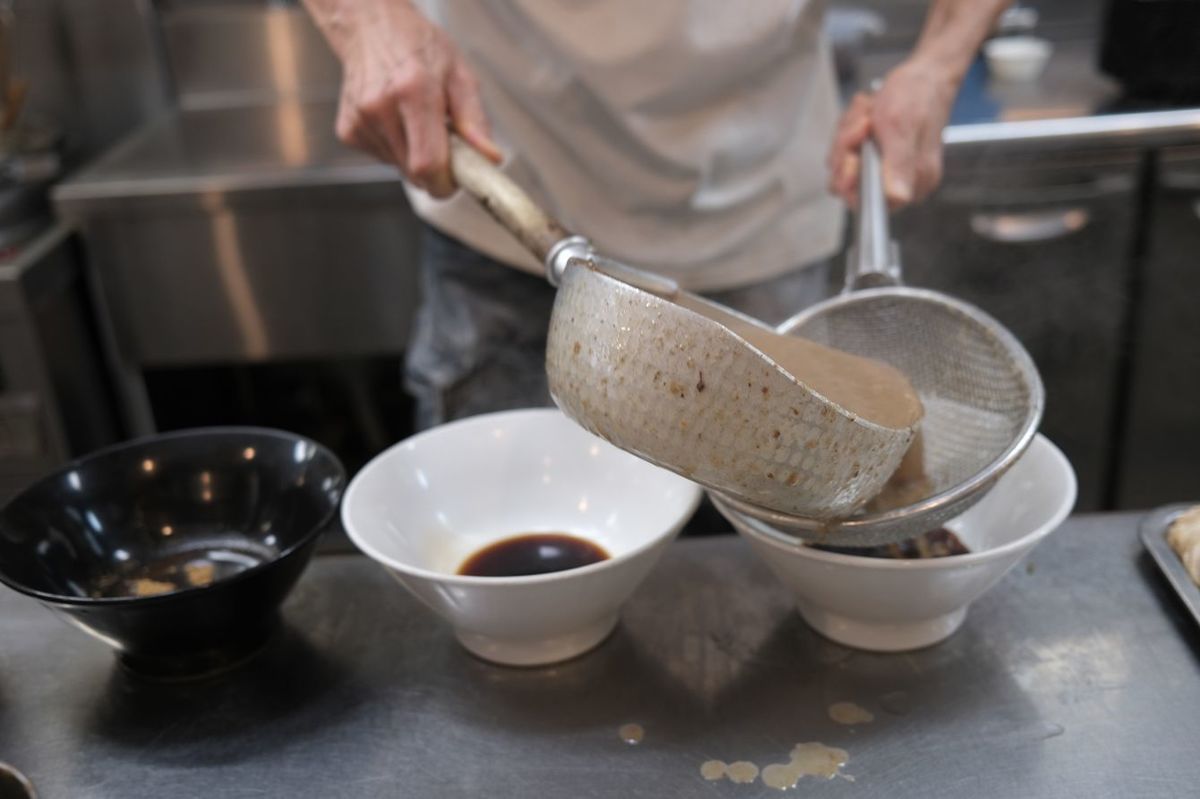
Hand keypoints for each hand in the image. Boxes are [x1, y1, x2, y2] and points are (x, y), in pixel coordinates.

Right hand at [331, 1, 500, 197]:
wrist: (371, 28)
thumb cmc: (420, 48)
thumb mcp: (459, 74)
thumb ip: (475, 120)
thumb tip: (490, 158)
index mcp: (413, 91)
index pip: (427, 164)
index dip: (446, 183)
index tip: (458, 178)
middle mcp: (381, 108)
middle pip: (414, 173)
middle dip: (436, 169)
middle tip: (444, 142)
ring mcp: (360, 120)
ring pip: (399, 168)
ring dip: (415, 156)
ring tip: (417, 121)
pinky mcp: (348, 131)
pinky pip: (383, 159)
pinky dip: (397, 148)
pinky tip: (397, 120)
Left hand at [827, 60, 957, 208]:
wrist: (926, 73)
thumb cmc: (917, 96)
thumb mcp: (901, 129)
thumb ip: (897, 166)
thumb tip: (897, 197)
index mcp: (911, 184)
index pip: (864, 202)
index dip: (849, 178)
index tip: (852, 154)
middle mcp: (901, 182)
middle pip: (848, 181)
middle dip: (848, 148)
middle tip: (864, 123)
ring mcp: (889, 168)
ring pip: (846, 161)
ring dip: (850, 133)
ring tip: (869, 112)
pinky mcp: (880, 154)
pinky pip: (850, 149)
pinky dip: (853, 128)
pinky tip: (869, 112)